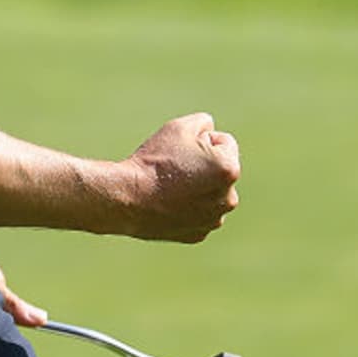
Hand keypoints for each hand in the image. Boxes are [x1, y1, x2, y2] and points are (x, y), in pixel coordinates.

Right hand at [121, 112, 240, 242]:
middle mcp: (229, 198)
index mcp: (230, 170)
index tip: (180, 151)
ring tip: (170, 186)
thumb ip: (204, 122)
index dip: (200, 140)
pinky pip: (197, 213)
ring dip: (197, 187)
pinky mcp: (199, 234)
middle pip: (220, 170)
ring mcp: (214, 219)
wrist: (128, 198)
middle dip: (203, 165)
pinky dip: (186, 207)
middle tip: (174, 168)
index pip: (224, 143)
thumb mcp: (179, 127)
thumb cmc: (155, 161)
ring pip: (210, 193)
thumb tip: (210, 132)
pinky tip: (167, 203)